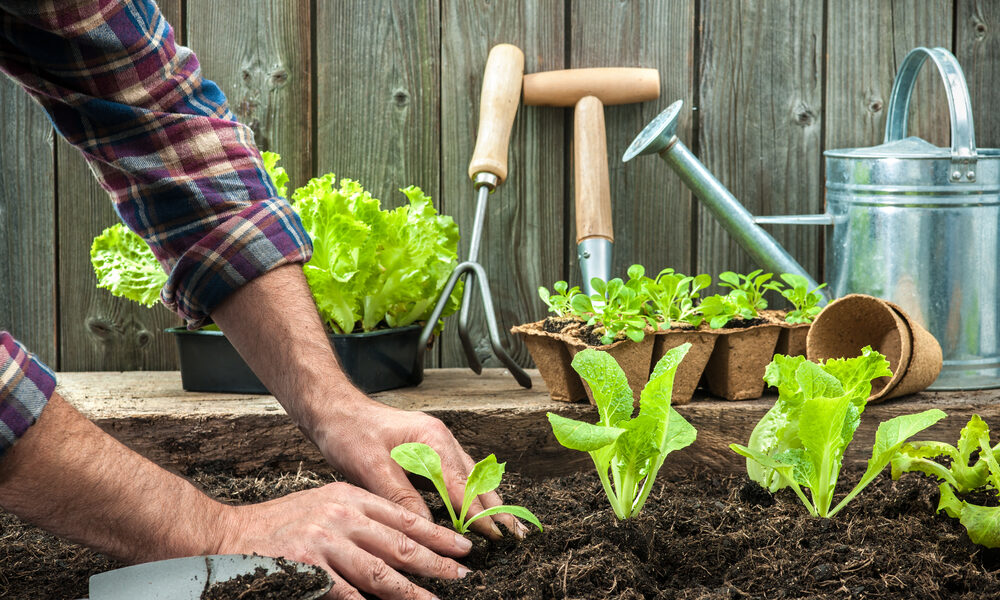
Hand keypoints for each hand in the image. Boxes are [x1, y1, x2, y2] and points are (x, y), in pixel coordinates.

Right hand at [217, 481, 471, 599]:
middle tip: (463, 574)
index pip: (403, 516)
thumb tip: (401, 540)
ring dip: (411, 590)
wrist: (228, 535)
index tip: (462, 547)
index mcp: (349, 498)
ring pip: (379, 572)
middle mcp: (340, 517)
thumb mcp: (325, 506)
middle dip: (435, 561)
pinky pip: (346, 593)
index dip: (436, 534)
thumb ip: (360, 520)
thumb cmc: (280, 524)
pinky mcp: (306, 568)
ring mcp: (323, 543)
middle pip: (398, 543)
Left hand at [310, 395, 529, 540]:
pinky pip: (457, 474)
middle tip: (516, 534)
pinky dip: (471, 493)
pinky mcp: (428, 450)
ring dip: (487, 501)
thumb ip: (401, 497)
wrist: (334, 410)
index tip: (494, 535)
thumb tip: (426, 527)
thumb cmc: (349, 432)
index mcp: (432, 439)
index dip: (479, 513)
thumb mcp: (371, 467)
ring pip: (471, 476)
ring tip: (505, 525)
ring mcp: (436, 443)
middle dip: (496, 507)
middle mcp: (440, 439)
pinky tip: (476, 507)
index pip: (463, 485)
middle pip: (476, 478)